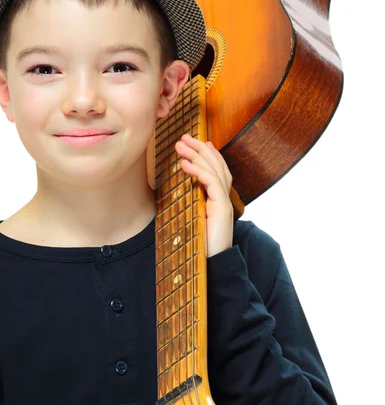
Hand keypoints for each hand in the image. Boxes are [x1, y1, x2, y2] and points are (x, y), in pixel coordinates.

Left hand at [174, 134, 233, 257]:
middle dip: (200, 149)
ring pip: (215, 171)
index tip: (199, 142)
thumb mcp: (192, 219)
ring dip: (196, 155)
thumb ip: (191, 202)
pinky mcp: (222, 209)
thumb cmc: (200, 245)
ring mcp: (225, 203)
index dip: (210, 154)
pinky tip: (185, 165)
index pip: (218, 170)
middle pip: (217, 165)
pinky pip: (212, 184)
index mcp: (219, 200)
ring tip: (181, 146)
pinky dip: (198, 172)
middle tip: (184, 137)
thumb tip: (179, 189)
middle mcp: (225, 198)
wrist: (211, 266)